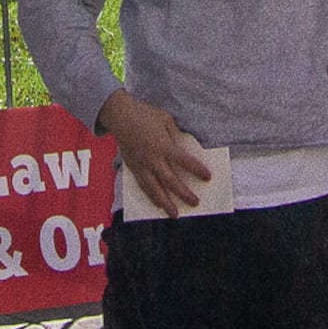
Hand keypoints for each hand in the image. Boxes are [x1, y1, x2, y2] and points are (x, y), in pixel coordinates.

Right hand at [101, 91, 208, 213]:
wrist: (120, 116)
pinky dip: (151, 196)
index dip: (197, 170)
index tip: (208, 177)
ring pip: (155, 189)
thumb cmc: (144, 115)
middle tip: (195, 202)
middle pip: (171, 181)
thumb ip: (175, 134)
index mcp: (163, 145)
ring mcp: (142, 165)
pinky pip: (143, 186)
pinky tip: (157, 204)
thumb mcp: (165, 119)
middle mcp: (153, 159)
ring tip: (175, 214)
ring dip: (166, 203)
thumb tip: (185, 147)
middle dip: (184, 193)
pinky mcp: (133, 168)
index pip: (184, 161)